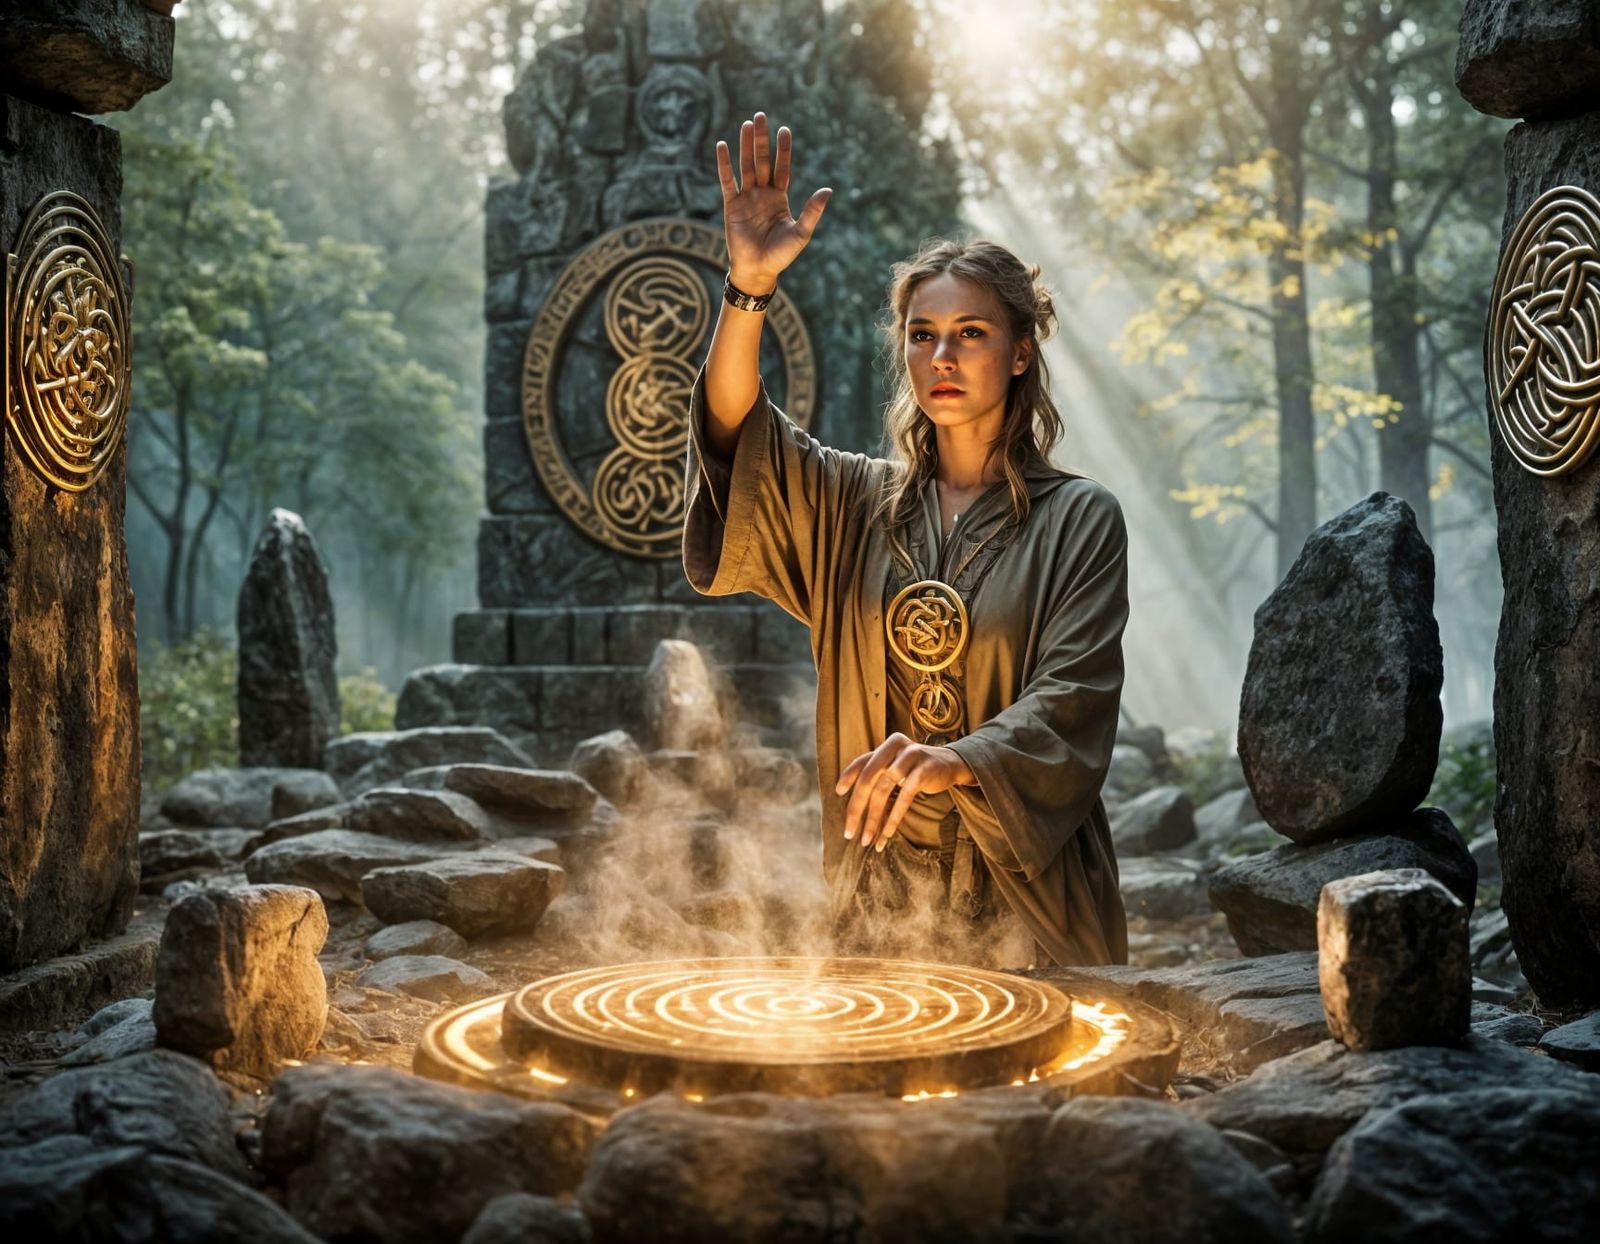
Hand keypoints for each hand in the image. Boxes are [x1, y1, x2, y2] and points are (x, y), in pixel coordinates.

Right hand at [715, 111, 831, 291]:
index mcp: (780, 198)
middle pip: (762, 161)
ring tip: (746, 124)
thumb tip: (828, 190)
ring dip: (745, 145)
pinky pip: (727, 181)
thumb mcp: (801, 232)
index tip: (784, 130)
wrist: (758, 270)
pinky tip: (723, 146)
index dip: (783, 150)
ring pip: (746, 166)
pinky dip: (724, 164)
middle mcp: (763, 194)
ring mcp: (746, 198)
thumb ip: (813, 211)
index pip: (782, 168)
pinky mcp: (732, 206)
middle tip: (761, 116)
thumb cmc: (781, 255)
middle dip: (762, 139)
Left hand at [834, 732, 976, 852]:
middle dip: (856, 808)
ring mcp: (910, 757)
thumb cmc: (917, 768)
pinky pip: (904, 797)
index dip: (848, 776)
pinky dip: (894, 817)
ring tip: (866, 840)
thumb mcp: (896, 765)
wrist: (951, 764)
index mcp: (886, 746)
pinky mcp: (924, 771)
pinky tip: (887, 833)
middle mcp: (895, 747)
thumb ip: (877, 773)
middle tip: (849, 832)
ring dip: (873, 819)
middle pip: (868, 778)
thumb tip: (851, 798)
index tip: (838, 793)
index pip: (862, 762)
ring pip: (884, 790)